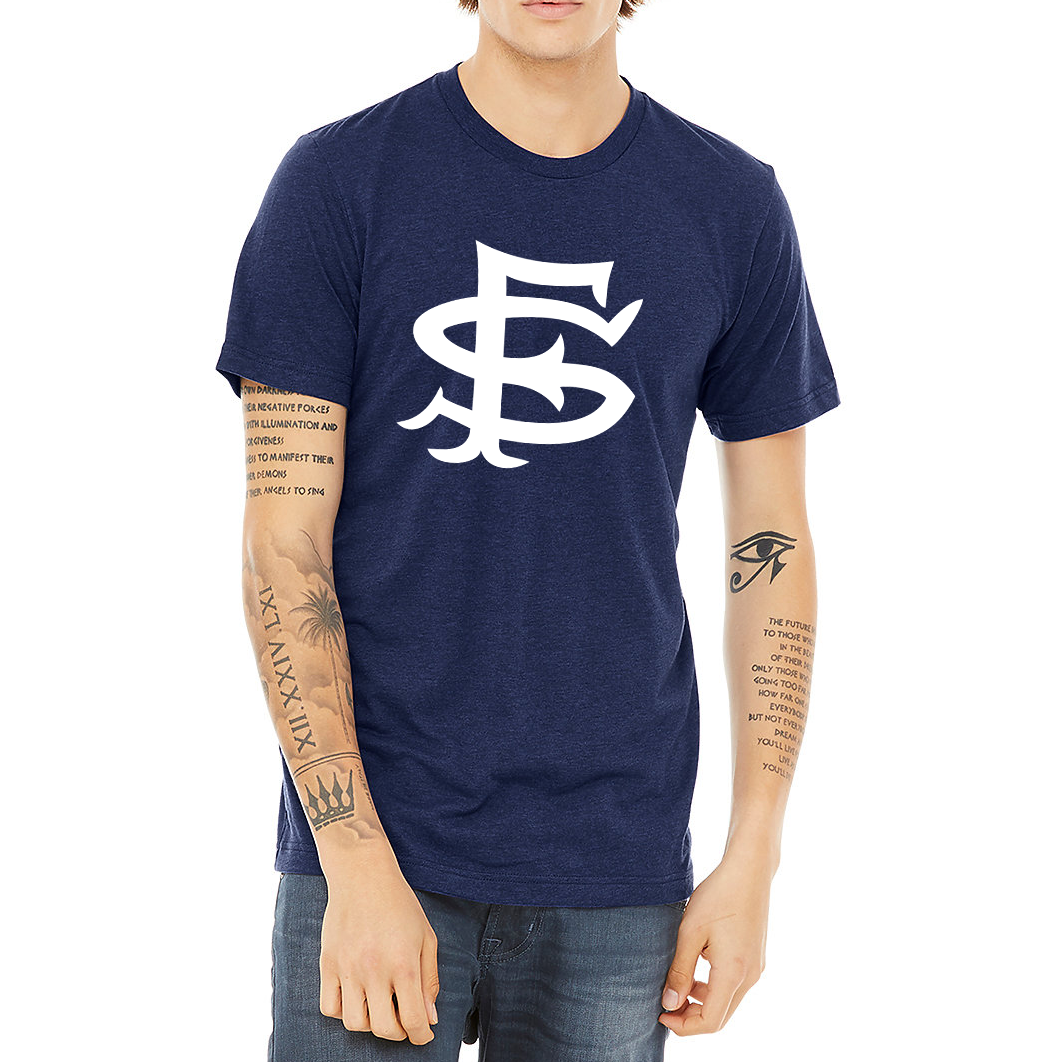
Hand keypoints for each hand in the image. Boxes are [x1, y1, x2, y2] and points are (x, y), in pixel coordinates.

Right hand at [318, 854, 439, 1044]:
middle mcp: (374, 971)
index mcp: (404, 964)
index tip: (424, 1034)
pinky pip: (330, 1007)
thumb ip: (429, 979)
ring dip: (371, 1024)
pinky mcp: (327, 964)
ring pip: (355, 1024)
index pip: (413, 1020)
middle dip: (399, 1033)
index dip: (422, 1035)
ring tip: (380, 1007)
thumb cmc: (400, 904)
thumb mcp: (426, 937)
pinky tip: (356, 997)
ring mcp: (347, 969)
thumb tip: (430, 1018)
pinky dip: (344, 1012)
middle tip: (404, 1020)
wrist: (363, 875)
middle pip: (384, 1029)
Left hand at [658, 852, 771, 1034]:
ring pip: (728, 1002)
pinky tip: (695, 970)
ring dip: (702, 1002)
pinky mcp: (755, 958)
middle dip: (691, 1017)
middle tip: (665, 1005)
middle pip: (721, 1017)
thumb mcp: (690, 932)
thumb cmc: (718, 895)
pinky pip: (734, 985)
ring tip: (677, 986)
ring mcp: (756, 968)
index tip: (661, 1015)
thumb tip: (669, 1003)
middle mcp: (750, 977)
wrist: (749, 870)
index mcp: (734, 973)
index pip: (710, 1021)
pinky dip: (714, 988)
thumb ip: (680, 970)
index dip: (684, 1026)